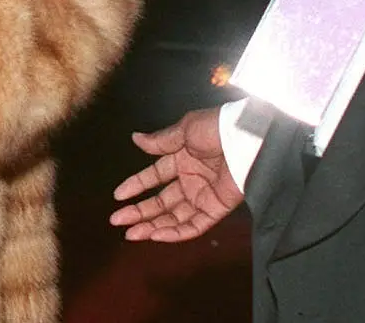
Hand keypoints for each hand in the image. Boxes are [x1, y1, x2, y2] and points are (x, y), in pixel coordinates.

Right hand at [110, 107, 243, 241]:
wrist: (247, 139)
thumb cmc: (216, 128)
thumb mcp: (185, 130)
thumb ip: (161, 141)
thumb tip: (135, 139)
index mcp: (181, 159)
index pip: (154, 177)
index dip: (136, 186)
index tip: (118, 196)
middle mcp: (189, 180)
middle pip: (160, 201)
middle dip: (138, 212)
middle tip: (117, 220)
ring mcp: (202, 196)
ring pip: (174, 217)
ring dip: (152, 226)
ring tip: (131, 234)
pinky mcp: (216, 209)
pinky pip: (194, 225)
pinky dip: (176, 232)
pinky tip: (156, 235)